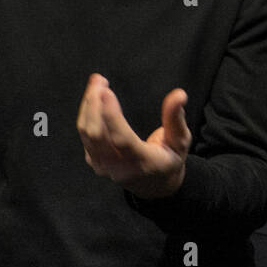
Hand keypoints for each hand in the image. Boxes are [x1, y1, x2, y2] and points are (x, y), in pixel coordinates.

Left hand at [77, 73, 189, 197]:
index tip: (106, 91)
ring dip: (88, 105)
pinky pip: (85, 135)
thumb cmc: (169, 160)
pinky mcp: (94, 161)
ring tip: (96, 82)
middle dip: (94, 105)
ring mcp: (103, 166)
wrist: (154, 186)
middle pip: (97, 135)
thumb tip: (179, 94)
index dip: (111, 116)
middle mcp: (118, 167)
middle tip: (99, 80)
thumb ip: (177, 119)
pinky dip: (87, 113)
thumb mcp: (180, 142)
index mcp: (142, 162)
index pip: (121, 140)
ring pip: (87, 133)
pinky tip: (94, 97)